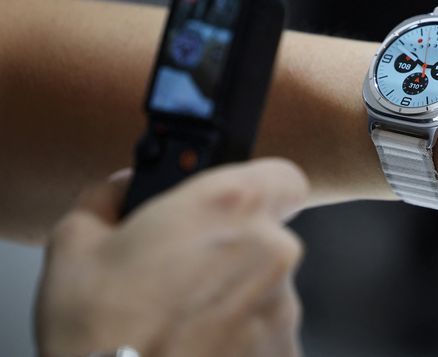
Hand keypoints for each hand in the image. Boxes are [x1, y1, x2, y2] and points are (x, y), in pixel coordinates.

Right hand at [35, 159, 307, 356]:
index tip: (236, 203)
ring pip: (264, 287)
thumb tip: (121, 189)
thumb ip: (108, 198)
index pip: (281, 176)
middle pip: (267, 236)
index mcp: (229, 206)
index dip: (260, 187)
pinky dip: (239, 338)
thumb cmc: (98, 335)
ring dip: (232, 297)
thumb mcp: (73, 246)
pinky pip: (264, 332)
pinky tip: (197, 348)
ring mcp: (282, 306)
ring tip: (179, 321)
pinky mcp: (284, 351)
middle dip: (230, 250)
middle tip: (179, 273)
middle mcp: (270, 250)